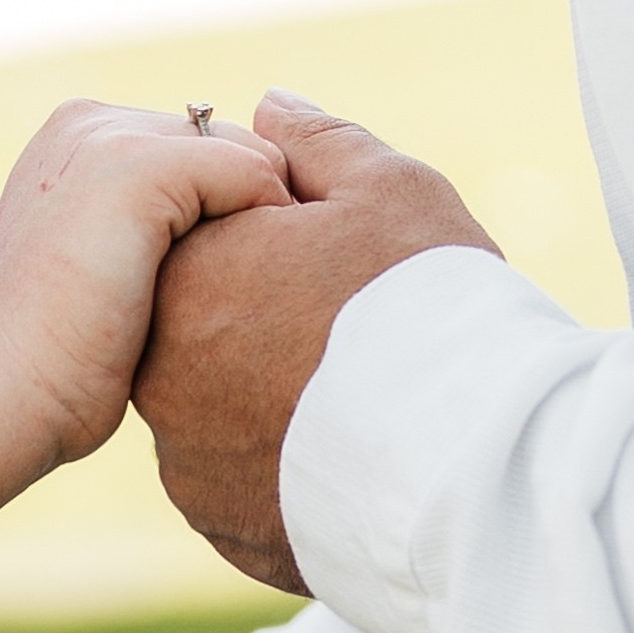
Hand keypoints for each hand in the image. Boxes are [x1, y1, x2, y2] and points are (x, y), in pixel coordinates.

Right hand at [0, 101, 288, 477]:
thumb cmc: (56, 359)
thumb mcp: (100, 269)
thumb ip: (150, 229)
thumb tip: (234, 233)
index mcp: (76, 139)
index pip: (198, 148)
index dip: (228, 214)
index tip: (225, 283)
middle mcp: (91, 122)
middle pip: (229, 146)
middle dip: (247, 214)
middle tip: (236, 296)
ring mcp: (111, 138)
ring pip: (247, 157)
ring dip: (260, 226)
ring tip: (234, 299)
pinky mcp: (140, 167)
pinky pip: (252, 173)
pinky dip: (268, 230)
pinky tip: (238, 296)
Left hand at [133, 93, 500, 591]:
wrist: (472, 463)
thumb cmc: (428, 308)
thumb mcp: (387, 188)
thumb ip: (317, 143)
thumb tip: (268, 108)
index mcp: (186, 272)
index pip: (210, 231)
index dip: (280, 232)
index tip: (339, 252)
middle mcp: (161, 369)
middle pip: (208, 320)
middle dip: (266, 312)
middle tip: (354, 322)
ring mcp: (186, 457)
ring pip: (219, 404)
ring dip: (268, 393)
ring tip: (361, 394)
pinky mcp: (221, 524)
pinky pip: (241, 477)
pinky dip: (281, 462)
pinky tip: (347, 450)